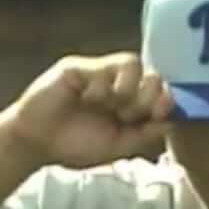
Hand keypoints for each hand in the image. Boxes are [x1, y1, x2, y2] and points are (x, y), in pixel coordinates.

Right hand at [0, 53, 174, 169]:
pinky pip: (102, 67)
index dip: (165, 100)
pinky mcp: (77, 68)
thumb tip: (172, 122)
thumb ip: (145, 134)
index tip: (158, 115)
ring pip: (133, 62)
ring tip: (111, 105)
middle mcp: (117, 84)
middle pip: (153, 74)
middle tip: (126, 115)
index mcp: (130, 103)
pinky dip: (101, 87)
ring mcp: (98, 74)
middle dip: (147, 98)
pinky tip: (86, 98)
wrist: (36, 144)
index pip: (160, 90)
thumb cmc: (75, 145)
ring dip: (128, 88)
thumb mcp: (117, 146)